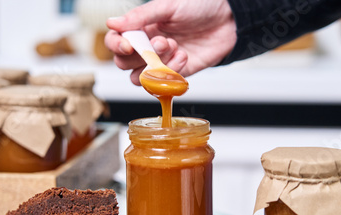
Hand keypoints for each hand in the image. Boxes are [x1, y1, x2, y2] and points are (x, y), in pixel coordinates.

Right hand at [105, 0, 236, 84]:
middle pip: (124, 63)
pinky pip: (164, 82)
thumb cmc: (200, 5)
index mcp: (142, 27)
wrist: (229, 18)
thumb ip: (140, 16)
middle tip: (161, 42)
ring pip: (140, 78)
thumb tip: (111, 23)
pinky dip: (173, 70)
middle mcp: (148, 46)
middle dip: (140, 56)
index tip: (127, 45)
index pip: (116, 42)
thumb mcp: (168, 6)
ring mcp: (161, 62)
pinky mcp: (177, 73)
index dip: (116, 46)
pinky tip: (185, 54)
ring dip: (154, 66)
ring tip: (174, 47)